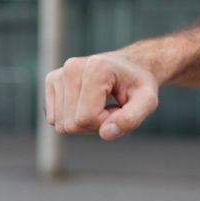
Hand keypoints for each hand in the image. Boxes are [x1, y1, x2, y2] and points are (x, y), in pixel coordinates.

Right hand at [44, 51, 159, 140]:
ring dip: (84, 122)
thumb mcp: (148, 101)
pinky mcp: (52, 81)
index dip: (106, 122)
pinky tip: (88, 103)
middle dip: (95, 124)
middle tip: (112, 107)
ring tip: (102, 104)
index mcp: (96, 68)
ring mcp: (59, 74)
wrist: (132, 67)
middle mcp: (72, 68)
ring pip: (61, 124)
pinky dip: (72, 118)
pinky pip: (54, 118)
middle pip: (70, 124)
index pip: (86, 118)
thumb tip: (106, 133)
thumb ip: (132, 119)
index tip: (121, 108)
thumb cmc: (139, 85)